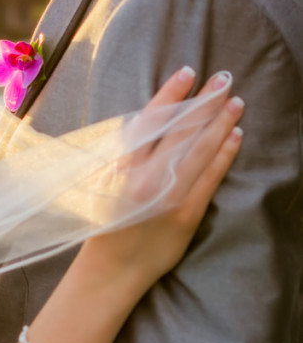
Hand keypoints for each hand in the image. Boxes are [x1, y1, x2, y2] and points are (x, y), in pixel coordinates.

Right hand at [80, 68, 243, 293]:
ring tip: (235, 100)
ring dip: (219, 122)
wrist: (111, 270)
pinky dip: (224, 155)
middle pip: (181, 130)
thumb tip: (145, 131)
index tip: (187, 73)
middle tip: (223, 77)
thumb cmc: (106, 227)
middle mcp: (147, 177)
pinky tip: (236, 135)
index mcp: (125, 167)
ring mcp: (169, 195)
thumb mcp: (105, 186)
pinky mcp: (186, 214)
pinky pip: (210, 178)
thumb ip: (125, 160)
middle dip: (204, 102)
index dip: (170, 95)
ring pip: (199, 150)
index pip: (151, 120)